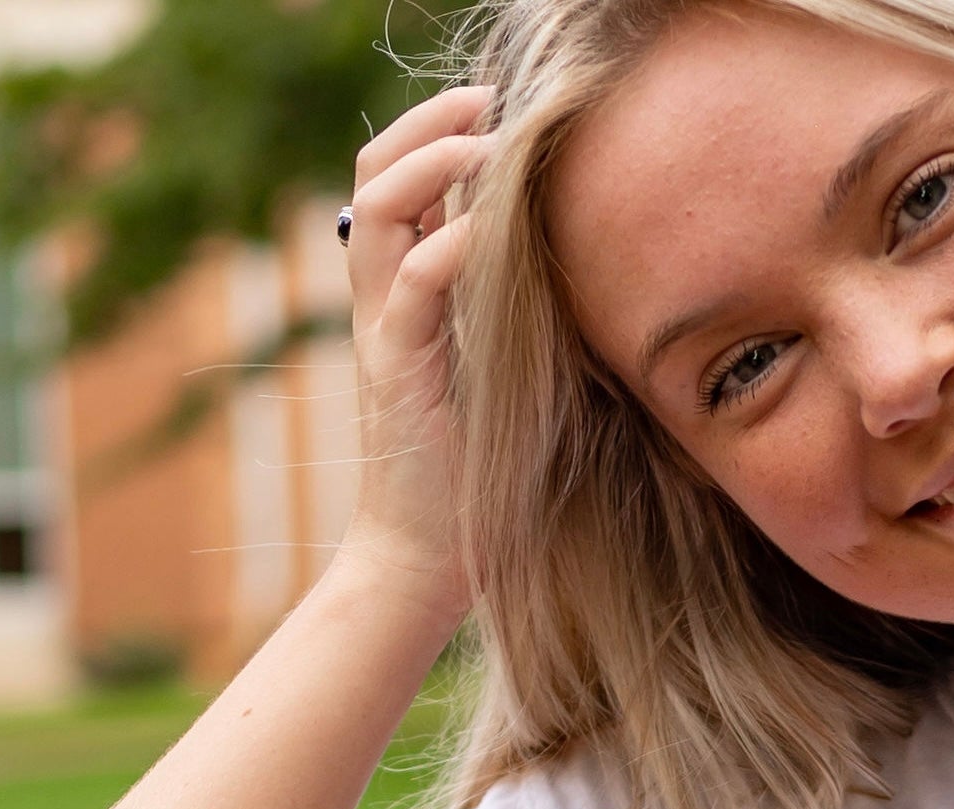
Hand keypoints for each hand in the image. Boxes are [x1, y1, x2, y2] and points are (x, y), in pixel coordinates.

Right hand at [338, 86, 492, 622]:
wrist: (426, 565)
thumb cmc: (479, 488)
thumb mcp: (507, 389)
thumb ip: (515, 333)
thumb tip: (578, 292)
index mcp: (407, 306)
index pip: (399, 193)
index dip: (436, 140)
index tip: (498, 114)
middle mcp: (384, 308)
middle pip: (375, 177)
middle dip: (427, 126)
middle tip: (488, 99)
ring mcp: (384, 336)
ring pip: (377, 211)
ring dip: (429, 162)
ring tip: (483, 136)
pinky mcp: (396, 373)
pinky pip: (413, 288)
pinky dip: (448, 247)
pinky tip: (487, 229)